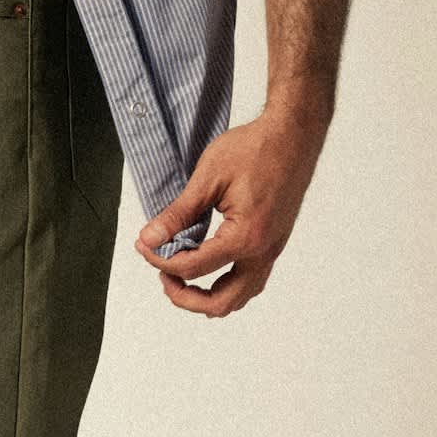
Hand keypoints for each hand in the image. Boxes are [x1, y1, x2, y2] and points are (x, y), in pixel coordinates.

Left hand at [133, 104, 328, 314]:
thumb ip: (177, 215)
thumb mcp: (207, 179)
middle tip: (162, 275)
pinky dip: (226, 284)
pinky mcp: (274, 243)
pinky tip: (207, 264)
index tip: (144, 245)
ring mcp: (272, 250)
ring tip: (181, 274)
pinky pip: (250, 280)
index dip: (160, 260)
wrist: (293, 134)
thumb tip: (149, 239)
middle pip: (220, 302)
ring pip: (239, 297)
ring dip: (208, 296)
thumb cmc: (255, 148)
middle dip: (185, 297)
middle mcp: (263, 251)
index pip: (193, 268)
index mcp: (245, 237)